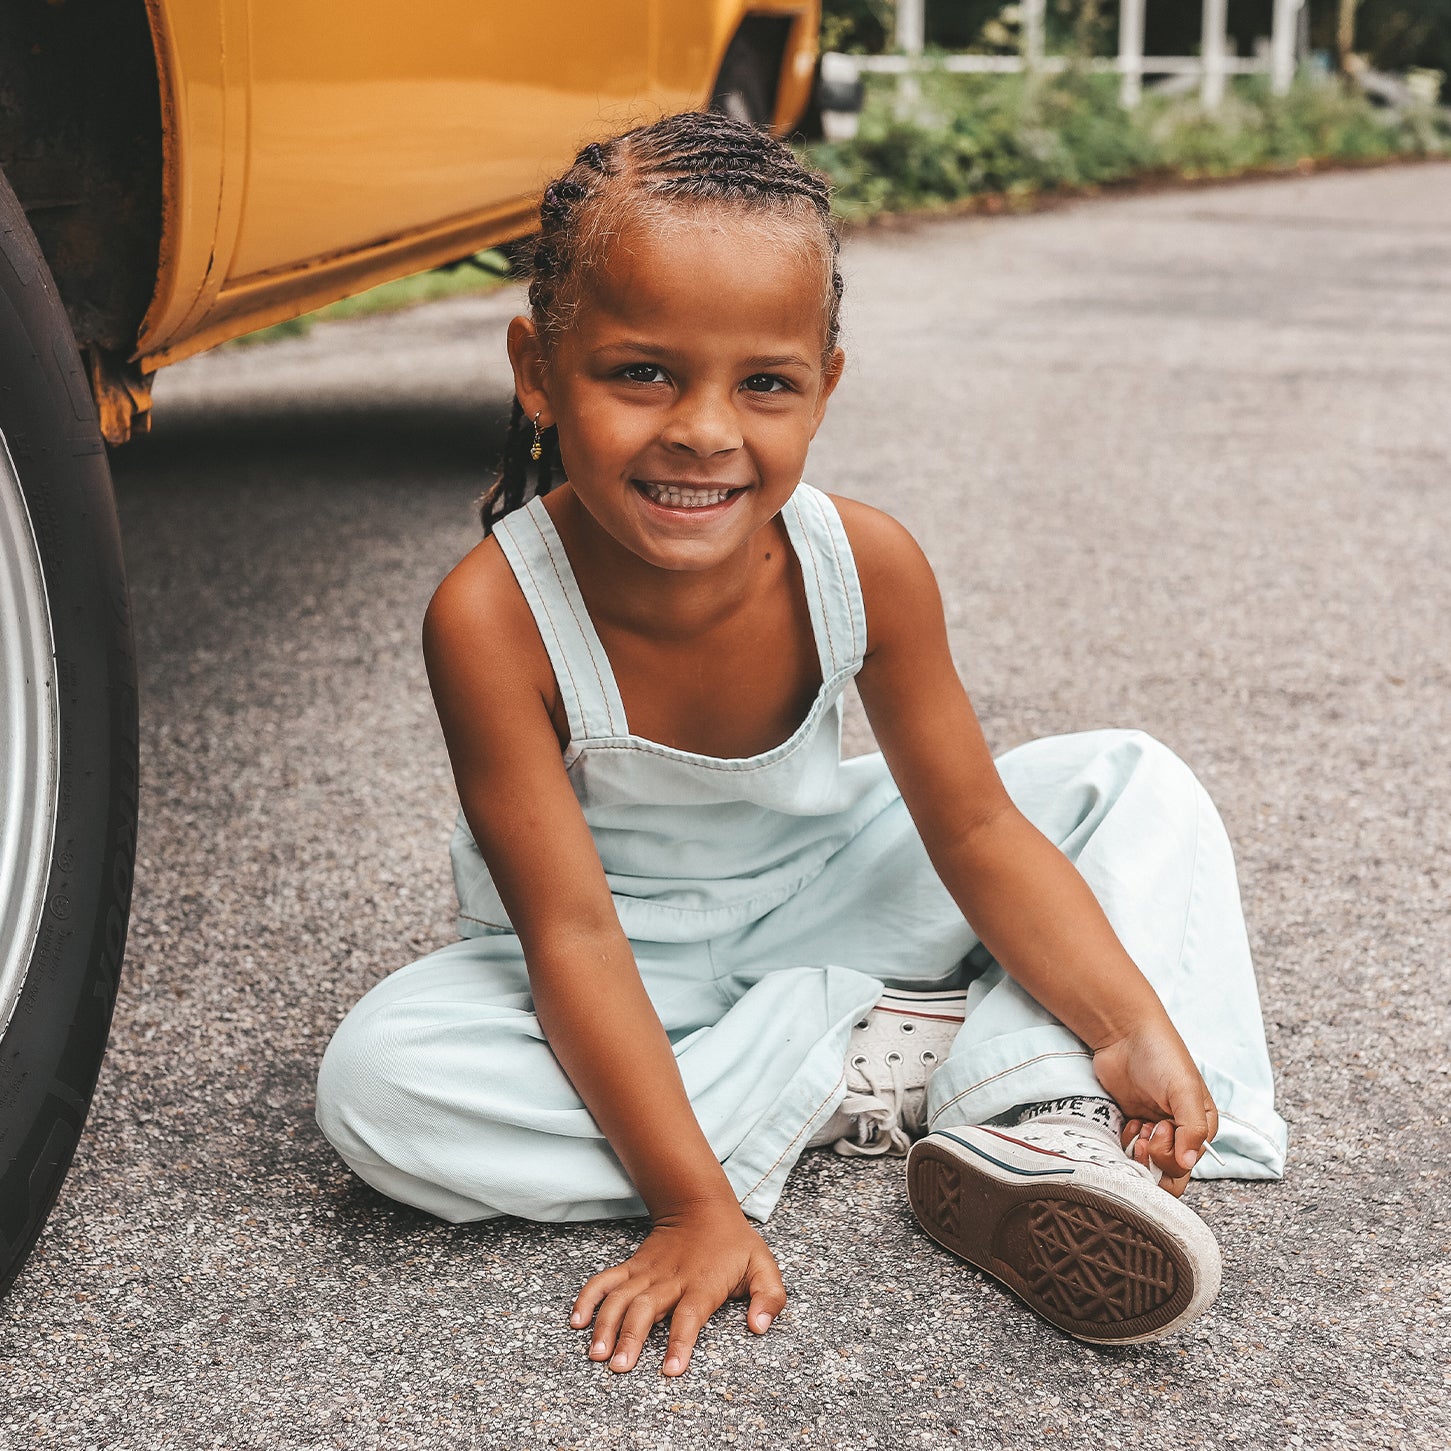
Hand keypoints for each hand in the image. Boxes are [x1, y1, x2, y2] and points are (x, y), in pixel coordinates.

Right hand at [570, 1202, 786, 1376]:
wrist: (701, 1205)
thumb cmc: (735, 1244)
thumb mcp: (763, 1266)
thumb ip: (769, 1297)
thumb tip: (760, 1326)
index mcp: (703, 1283)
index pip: (690, 1315)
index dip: (681, 1342)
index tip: (671, 1370)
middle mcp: (671, 1279)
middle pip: (647, 1308)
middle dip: (631, 1337)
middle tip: (619, 1367)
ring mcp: (648, 1272)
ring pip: (621, 1297)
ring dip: (605, 1324)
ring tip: (597, 1354)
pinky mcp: (633, 1267)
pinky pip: (605, 1280)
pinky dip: (588, 1298)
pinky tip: (577, 1321)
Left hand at [1091, 1014, 1217, 1184]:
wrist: (1124, 1034)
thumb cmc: (1161, 1056)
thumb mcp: (1184, 1090)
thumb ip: (1192, 1128)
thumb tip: (1188, 1163)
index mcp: (1201, 1127)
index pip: (1188, 1165)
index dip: (1171, 1156)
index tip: (1160, 1128)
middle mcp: (1180, 1133)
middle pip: (1169, 1172)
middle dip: (1154, 1160)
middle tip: (1143, 1134)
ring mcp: (1155, 1130)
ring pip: (1148, 1166)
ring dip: (1138, 1154)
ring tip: (1136, 1127)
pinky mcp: (1133, 1125)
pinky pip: (1129, 1152)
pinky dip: (1125, 1144)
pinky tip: (1127, 1123)